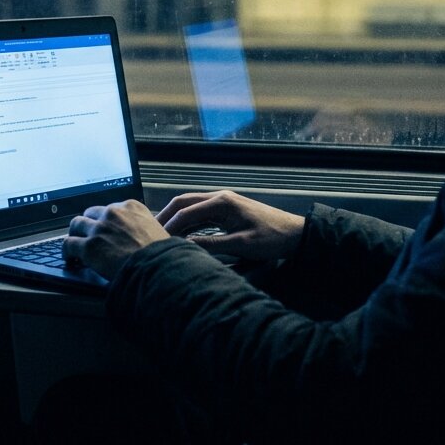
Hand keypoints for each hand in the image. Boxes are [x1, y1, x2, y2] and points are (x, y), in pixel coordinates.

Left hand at [63, 200, 169, 279]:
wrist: (158, 268)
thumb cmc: (162, 255)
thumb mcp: (157, 230)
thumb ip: (141, 226)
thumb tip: (137, 235)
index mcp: (131, 207)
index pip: (110, 208)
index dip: (104, 220)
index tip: (103, 228)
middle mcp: (113, 213)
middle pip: (91, 213)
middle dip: (89, 225)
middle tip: (88, 237)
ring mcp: (99, 229)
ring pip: (76, 225)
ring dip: (76, 235)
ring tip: (75, 246)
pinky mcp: (89, 247)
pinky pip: (69, 244)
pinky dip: (67, 251)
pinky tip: (70, 258)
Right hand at [155, 191, 304, 263]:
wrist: (294, 234)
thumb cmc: (271, 238)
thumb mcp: (240, 245)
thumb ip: (210, 244)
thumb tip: (184, 247)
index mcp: (221, 202)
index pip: (186, 211)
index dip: (169, 225)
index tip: (156, 238)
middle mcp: (220, 197)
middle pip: (183, 202)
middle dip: (165, 216)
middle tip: (150, 231)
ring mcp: (223, 203)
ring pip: (190, 206)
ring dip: (175, 218)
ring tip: (160, 233)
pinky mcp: (226, 211)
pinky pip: (200, 213)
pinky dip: (187, 222)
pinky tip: (180, 234)